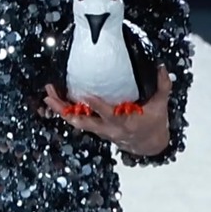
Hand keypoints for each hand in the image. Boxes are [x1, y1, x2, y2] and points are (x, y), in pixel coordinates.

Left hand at [40, 67, 173, 157]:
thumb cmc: (154, 123)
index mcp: (124, 122)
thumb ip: (162, 86)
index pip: (108, 114)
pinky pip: (78, 121)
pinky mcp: (96, 129)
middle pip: (82, 121)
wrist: (149, 145)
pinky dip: (67, 112)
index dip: (96, 105)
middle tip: (50, 96)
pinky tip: (56, 101)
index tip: (85, 95)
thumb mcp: (161, 106)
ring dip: (61, 110)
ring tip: (48, 96)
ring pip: (77, 122)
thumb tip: (162, 66)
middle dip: (64, 110)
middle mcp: (108, 128)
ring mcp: (100, 131)